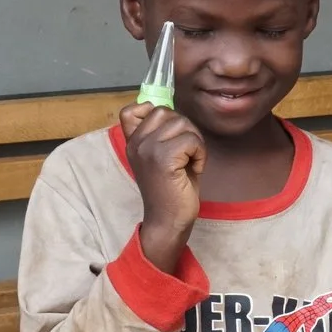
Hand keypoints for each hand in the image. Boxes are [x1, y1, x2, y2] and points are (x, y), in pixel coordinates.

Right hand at [119, 102, 203, 271]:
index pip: (131, 110)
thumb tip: (173, 113)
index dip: (152, 112)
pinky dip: (200, 154)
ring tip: (189, 163)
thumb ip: (159, 134)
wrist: (168, 221)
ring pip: (183, 124)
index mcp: (132, 143)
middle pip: (167, 113)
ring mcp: (148, 149)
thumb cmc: (170, 190)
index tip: (166, 134)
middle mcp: (136, 143)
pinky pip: (192, 140)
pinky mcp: (164, 158)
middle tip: (185, 154)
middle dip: (184, 129)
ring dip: (195, 143)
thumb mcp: (159, 157)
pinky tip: (193, 170)